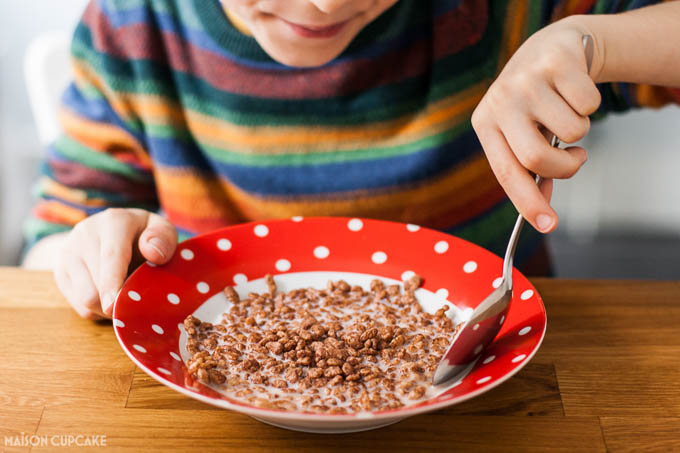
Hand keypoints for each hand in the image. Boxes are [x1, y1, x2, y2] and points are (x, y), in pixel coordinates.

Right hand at [54, 208, 176, 319]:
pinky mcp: (60, 272)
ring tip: (124, 298)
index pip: (111, 256)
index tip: (114, 305)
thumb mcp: (162, 230)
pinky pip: (78, 305)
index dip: (112, 283)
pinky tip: (110, 296)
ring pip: (85, 297)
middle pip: (96, 284)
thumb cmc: (144, 235)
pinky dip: (98, 310)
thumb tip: (154, 254)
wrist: (111, 231)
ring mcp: (68, 252)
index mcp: (114, 221)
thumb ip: (164, 239)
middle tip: (137, 304)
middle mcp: (85, 233)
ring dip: (108, 309)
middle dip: (118, 302)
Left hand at [471, 19, 601, 232]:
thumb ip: (530, 171)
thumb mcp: (523, 133)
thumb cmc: (535, 103)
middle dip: (565, 168)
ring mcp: (527, 80)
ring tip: (567, 112)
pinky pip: (590, 104)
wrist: (550, 48)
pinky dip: (591, 104)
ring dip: (580, 131)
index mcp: (485, 124)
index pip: (506, 173)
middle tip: (575, 158)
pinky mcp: (556, 63)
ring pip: (572, 131)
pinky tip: (576, 90)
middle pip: (537, 158)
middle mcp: (500, 101)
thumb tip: (543, 211)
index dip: (527, 202)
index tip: (548, 225)